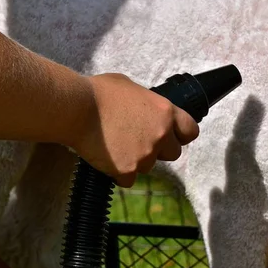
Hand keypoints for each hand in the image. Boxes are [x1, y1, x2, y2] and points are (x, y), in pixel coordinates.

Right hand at [72, 73, 199, 186]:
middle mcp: (161, 135)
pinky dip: (119, 173)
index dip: (180, 135)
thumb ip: (146, 103)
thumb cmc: (99, 92)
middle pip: (173, 154)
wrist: (76, 109)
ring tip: (116, 146)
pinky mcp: (127, 170)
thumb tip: (145, 110)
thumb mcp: (131, 87)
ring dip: (136, 161)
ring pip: (148, 167)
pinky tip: (107, 158)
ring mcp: (145, 155)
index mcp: (166, 112)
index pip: (191, 131)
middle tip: (137, 142)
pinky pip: (128, 179)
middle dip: (158, 150)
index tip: (170, 135)